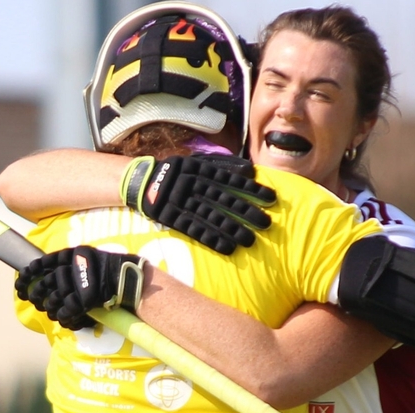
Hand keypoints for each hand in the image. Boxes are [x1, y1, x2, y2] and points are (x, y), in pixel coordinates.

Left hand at [15, 246, 145, 329]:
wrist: (130, 279)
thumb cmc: (111, 269)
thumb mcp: (88, 258)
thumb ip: (70, 264)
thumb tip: (47, 274)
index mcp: (70, 255)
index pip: (40, 264)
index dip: (27, 275)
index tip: (20, 284)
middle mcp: (70, 267)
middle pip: (43, 286)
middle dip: (36, 296)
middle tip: (37, 302)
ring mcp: (76, 284)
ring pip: (52, 302)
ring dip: (51, 310)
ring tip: (55, 312)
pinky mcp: (82, 300)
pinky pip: (65, 313)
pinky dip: (65, 318)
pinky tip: (68, 320)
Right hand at [120, 154, 275, 254]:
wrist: (142, 181)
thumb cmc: (177, 171)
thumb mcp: (197, 161)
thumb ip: (223, 166)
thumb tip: (250, 171)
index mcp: (200, 170)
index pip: (231, 180)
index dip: (251, 190)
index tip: (271, 198)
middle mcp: (193, 186)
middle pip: (224, 201)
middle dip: (246, 212)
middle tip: (266, 223)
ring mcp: (183, 203)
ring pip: (212, 218)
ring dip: (232, 230)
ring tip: (251, 241)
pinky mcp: (172, 219)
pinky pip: (195, 231)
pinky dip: (212, 240)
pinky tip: (228, 249)